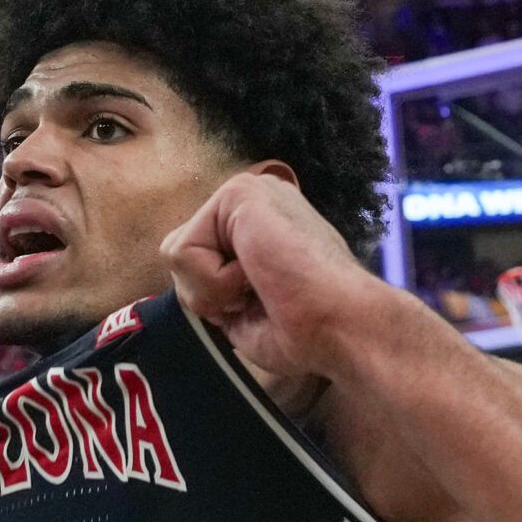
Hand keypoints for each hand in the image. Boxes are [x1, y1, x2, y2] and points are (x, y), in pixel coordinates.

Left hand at [161, 171, 398, 380]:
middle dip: (208, 296)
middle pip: (180, 257)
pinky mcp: (238, 193)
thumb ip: (217, 289)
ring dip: (213, 292)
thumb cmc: (311, 331)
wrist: (344, 328)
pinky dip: (215, 283)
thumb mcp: (247, 312)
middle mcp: (253, 200)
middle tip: (263, 299)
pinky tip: (259, 276)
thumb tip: (188, 288)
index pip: (196, 263)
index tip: (268, 306)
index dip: (218, 301)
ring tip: (263, 287)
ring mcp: (247, 191)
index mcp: (260, 226)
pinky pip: (184, 252)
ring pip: (177, 254)